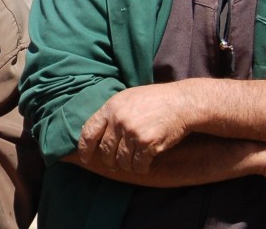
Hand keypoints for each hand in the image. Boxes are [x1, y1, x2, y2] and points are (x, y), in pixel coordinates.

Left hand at [77, 83, 191, 172]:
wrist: (181, 102)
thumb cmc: (155, 100)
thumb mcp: (127, 98)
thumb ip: (112, 113)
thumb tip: (96, 134)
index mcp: (111, 107)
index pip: (89, 131)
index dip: (84, 148)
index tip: (84, 158)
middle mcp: (118, 120)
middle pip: (105, 150)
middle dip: (109, 161)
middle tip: (115, 164)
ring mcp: (132, 132)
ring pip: (121, 160)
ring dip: (127, 165)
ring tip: (133, 162)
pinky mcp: (147, 143)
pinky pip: (138, 164)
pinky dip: (141, 167)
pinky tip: (146, 163)